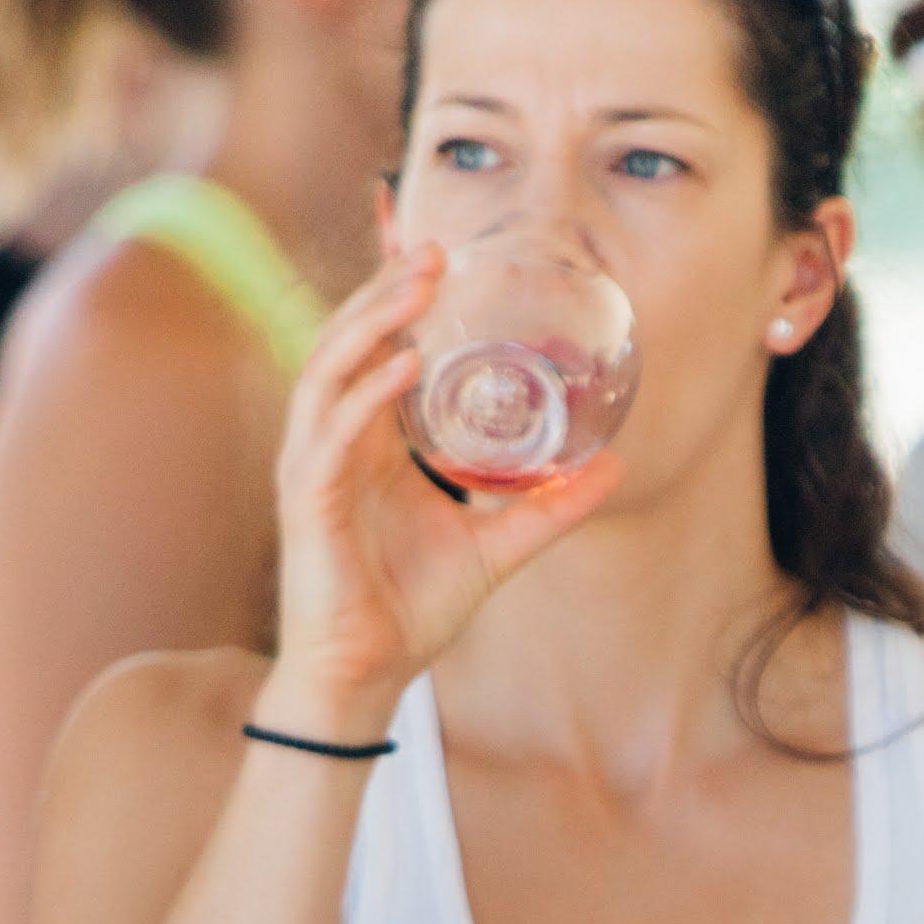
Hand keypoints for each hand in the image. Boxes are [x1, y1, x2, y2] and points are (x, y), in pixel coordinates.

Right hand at [259, 244, 625, 734]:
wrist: (368, 675)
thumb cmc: (412, 607)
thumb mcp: (499, 548)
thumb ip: (550, 507)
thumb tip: (615, 467)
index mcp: (371, 441)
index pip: (376, 349)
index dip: (394, 297)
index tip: (436, 249)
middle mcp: (336, 440)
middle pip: (349, 342)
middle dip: (385, 289)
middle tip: (435, 249)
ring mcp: (315, 465)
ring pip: (330, 369)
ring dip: (370, 321)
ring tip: (416, 283)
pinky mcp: (308, 500)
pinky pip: (330, 434)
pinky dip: (364, 395)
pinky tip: (400, 366)